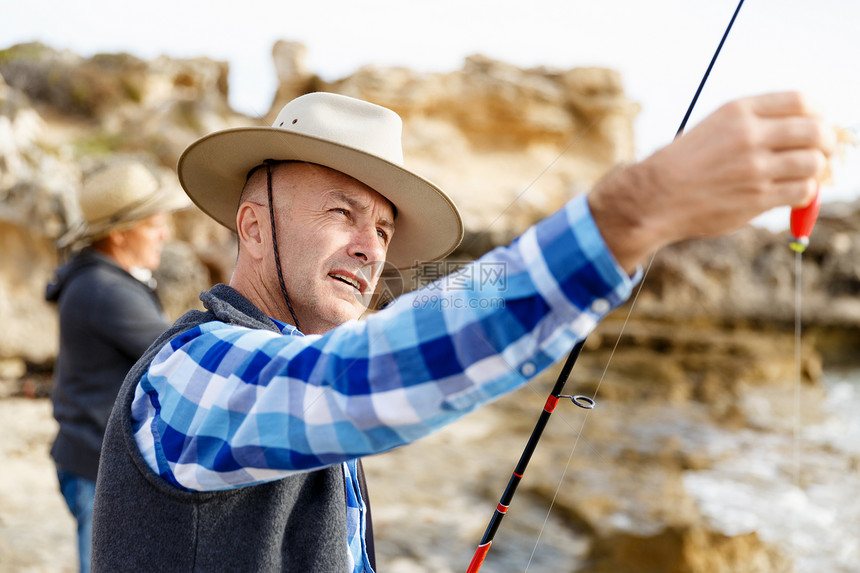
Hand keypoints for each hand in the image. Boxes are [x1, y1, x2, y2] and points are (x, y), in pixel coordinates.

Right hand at [588, 91, 836, 272]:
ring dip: (817, 171)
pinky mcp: (756, 198)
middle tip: (823, 153)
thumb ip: (755, 125)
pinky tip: (791, 194)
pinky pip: (802, 191)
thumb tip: (806, 131)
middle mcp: (748, 135)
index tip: (817, 125)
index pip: (800, 101)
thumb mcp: (715, 128)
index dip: (818, 114)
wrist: (655, 197)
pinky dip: (805, 194)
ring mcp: (754, 168)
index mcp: (737, 112)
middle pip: (815, 131)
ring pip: (814, 163)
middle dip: (826, 143)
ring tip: (806, 176)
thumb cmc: (686, 165)